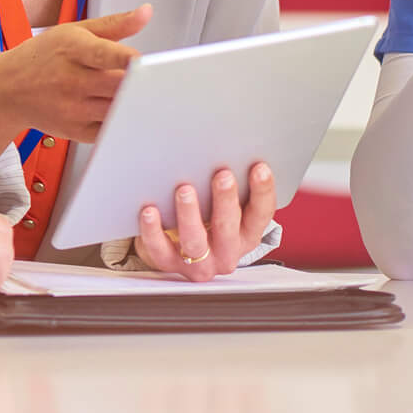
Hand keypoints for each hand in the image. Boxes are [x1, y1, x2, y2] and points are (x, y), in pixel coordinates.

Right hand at [0, 4, 152, 143]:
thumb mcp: (74, 31)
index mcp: (73, 50)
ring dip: (134, 103)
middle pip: (119, 86)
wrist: (7, 89)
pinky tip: (123, 111)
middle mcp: (72, 80)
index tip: (144, 62)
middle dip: (140, 83)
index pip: (105, 55)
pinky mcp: (76, 131)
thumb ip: (115, 24)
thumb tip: (146, 12)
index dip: (127, 60)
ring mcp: (74, 109)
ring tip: (141, 94)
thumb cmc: (43, 57)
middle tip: (155, 78)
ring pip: (118, 111)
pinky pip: (110, 132)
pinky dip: (122, 123)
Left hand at [134, 162, 274, 280]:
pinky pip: (160, 249)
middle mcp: (226, 252)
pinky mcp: (169, 264)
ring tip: (184, 189)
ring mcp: (199, 263)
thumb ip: (231, 186)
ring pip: (195, 241)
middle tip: (223, 175)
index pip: (261, 215)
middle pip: (228, 229)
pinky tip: (149, 210)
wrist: (177, 248)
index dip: (263, 192)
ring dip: (190, 214)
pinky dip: (153, 230)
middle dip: (225, 201)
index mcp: (246, 234)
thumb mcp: (227, 206)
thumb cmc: (208, 217)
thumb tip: (227, 148)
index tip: (260, 167)